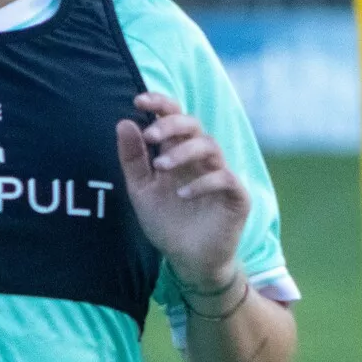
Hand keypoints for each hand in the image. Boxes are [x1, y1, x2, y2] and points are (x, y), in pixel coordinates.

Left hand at [116, 92, 248, 292]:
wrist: (188, 261)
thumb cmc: (167, 223)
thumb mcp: (141, 191)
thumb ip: (133, 159)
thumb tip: (124, 122)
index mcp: (178, 152)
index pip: (174, 117)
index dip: (160, 104)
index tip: (138, 101)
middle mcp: (201, 159)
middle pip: (193, 125)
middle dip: (172, 124)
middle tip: (151, 135)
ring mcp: (221, 174)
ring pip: (210, 146)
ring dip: (184, 152)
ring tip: (162, 166)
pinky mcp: (236, 196)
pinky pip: (225, 178)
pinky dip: (203, 182)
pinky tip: (182, 195)